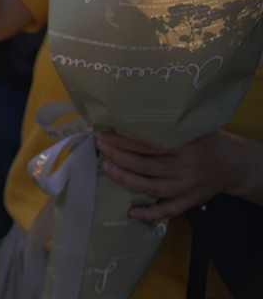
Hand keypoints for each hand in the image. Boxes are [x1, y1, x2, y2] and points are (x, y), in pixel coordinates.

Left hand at [97, 129, 236, 223]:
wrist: (233, 163)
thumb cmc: (203, 141)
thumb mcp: (189, 128)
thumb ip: (164, 127)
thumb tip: (125, 117)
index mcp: (185, 147)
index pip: (148, 145)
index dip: (123, 140)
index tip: (104, 132)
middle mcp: (186, 169)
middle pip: (145, 165)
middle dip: (118, 155)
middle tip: (100, 146)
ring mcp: (188, 188)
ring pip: (151, 187)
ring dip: (125, 179)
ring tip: (106, 167)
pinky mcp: (190, 202)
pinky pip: (168, 211)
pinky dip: (150, 214)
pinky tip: (131, 212)